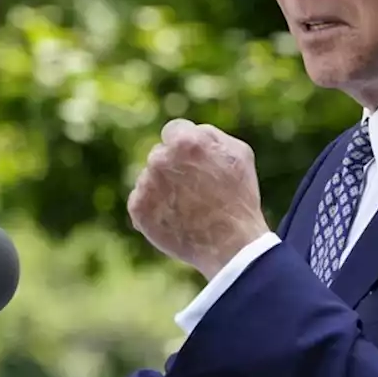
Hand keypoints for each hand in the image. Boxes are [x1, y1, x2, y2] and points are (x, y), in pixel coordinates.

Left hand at [127, 118, 270, 277]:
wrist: (231, 244)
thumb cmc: (240, 197)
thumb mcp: (239, 153)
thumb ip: (210, 134)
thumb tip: (190, 131)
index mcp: (185, 141)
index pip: (173, 132)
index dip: (186, 148)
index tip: (195, 164)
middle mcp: (161, 158)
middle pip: (159, 155)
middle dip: (173, 167)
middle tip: (194, 190)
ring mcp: (146, 184)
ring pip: (149, 178)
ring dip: (163, 188)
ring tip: (188, 208)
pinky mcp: (138, 208)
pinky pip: (141, 200)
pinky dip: (154, 208)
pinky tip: (175, 219)